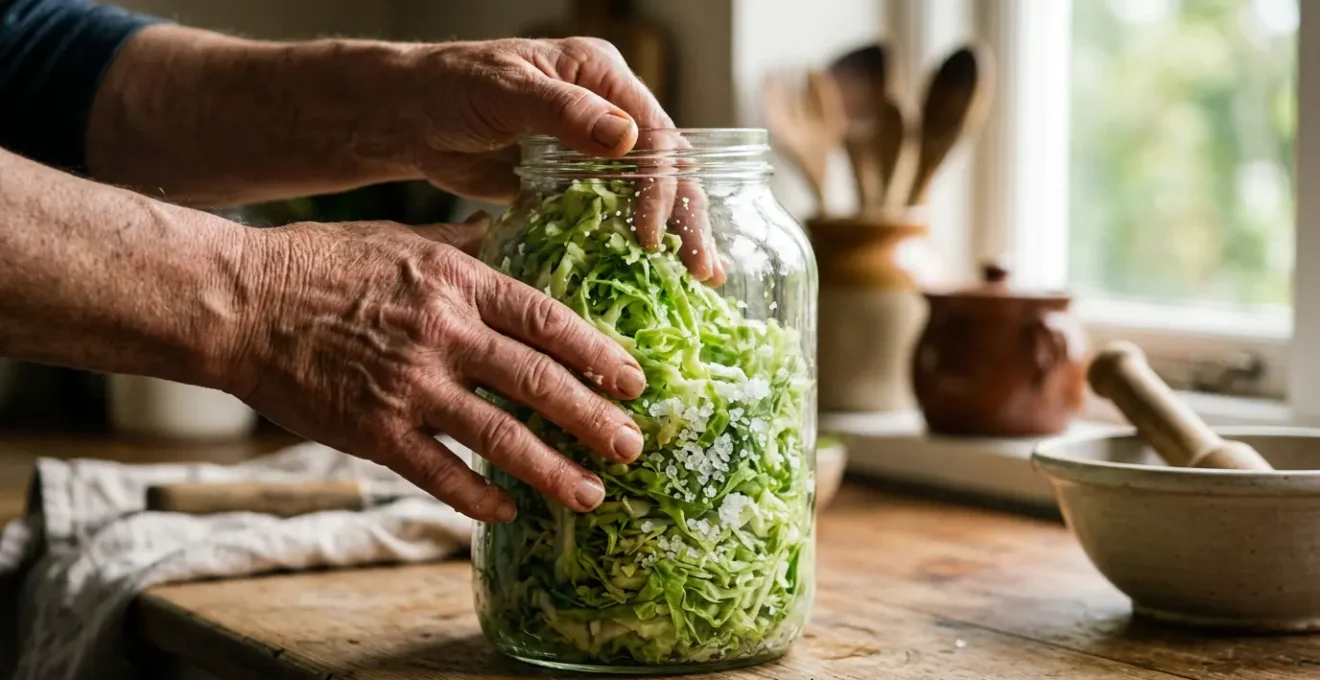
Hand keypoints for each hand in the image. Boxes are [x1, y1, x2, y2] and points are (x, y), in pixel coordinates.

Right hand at [229, 215, 647, 521]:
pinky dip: (478, 496)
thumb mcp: (403, 240)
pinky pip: (439, 472)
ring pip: (499, 436)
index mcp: (458, 283)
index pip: (548, 320)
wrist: (241, 301)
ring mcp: (410, 386)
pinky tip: (508, 511)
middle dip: (593, 419)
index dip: (597, 354)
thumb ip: (464, 249)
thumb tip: (509, 236)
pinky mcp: (374, 430)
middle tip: (632, 445)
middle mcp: (444, 335)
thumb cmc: (320, 265)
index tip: (633, 380)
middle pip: (538, 382)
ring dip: (552, 470)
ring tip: (592, 494)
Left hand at [395, 37, 723, 284]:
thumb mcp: (506, 92)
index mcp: (602, 76)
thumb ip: (564, 113)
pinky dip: (632, 240)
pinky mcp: (573, 180)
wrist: (409, 115)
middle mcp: (609, 109)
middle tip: (706, 269)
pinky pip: (613, 210)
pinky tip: (650, 273)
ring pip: (648, 192)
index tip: (652, 235)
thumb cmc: (450, 88)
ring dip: (672, 233)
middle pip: (667, 166)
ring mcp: (595, 147)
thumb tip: (626, 137)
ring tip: (698, 277)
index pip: (655, 134)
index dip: (661, 187)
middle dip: (688, 217)